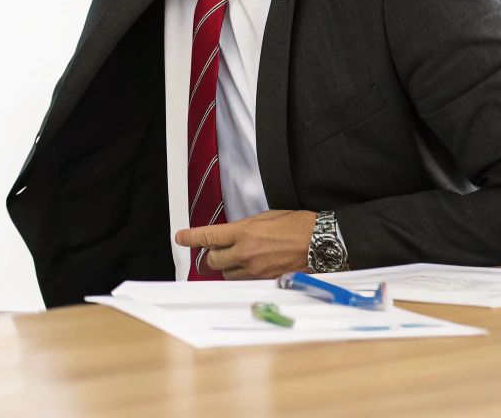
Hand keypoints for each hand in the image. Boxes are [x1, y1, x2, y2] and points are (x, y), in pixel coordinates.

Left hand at [174, 209, 316, 278]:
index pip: (207, 236)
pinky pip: (244, 281)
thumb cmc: (296, 224)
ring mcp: (255, 270)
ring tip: (237, 259)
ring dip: (227, 267)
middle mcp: (245, 253)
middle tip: (214, 252)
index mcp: (243, 232)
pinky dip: (242, 275)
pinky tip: (249, 268)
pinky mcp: (265, 280)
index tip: (180, 237)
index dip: (189, 237)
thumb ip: (241, 229)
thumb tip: (228, 236)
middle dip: (211, 256)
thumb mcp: (263, 218)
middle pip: (213, 260)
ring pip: (227, 273)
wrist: (320, 241)